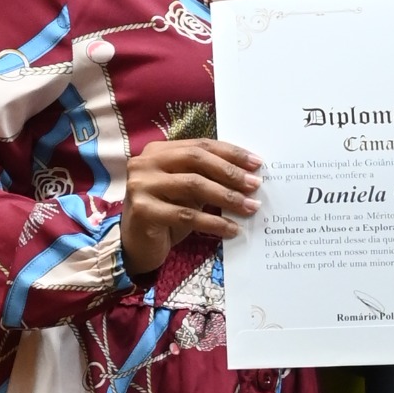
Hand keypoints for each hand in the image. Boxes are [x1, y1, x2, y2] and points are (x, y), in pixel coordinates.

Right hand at [121, 136, 261, 274]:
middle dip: (230, 172)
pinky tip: (232, 229)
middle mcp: (145, 163)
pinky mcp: (142, 210)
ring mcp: (141, 185)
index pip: (200, 145)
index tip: (256, 164)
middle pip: (196, 159)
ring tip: (250, 207)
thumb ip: (208, 178)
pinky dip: (213, 222)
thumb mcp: (188, 192)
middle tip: (255, 185)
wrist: (137, 247)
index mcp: (158, 151)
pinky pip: (186, 215)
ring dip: (227, 197)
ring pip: (193, 185)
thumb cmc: (167, 215)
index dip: (230, 153)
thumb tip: (248, 176)